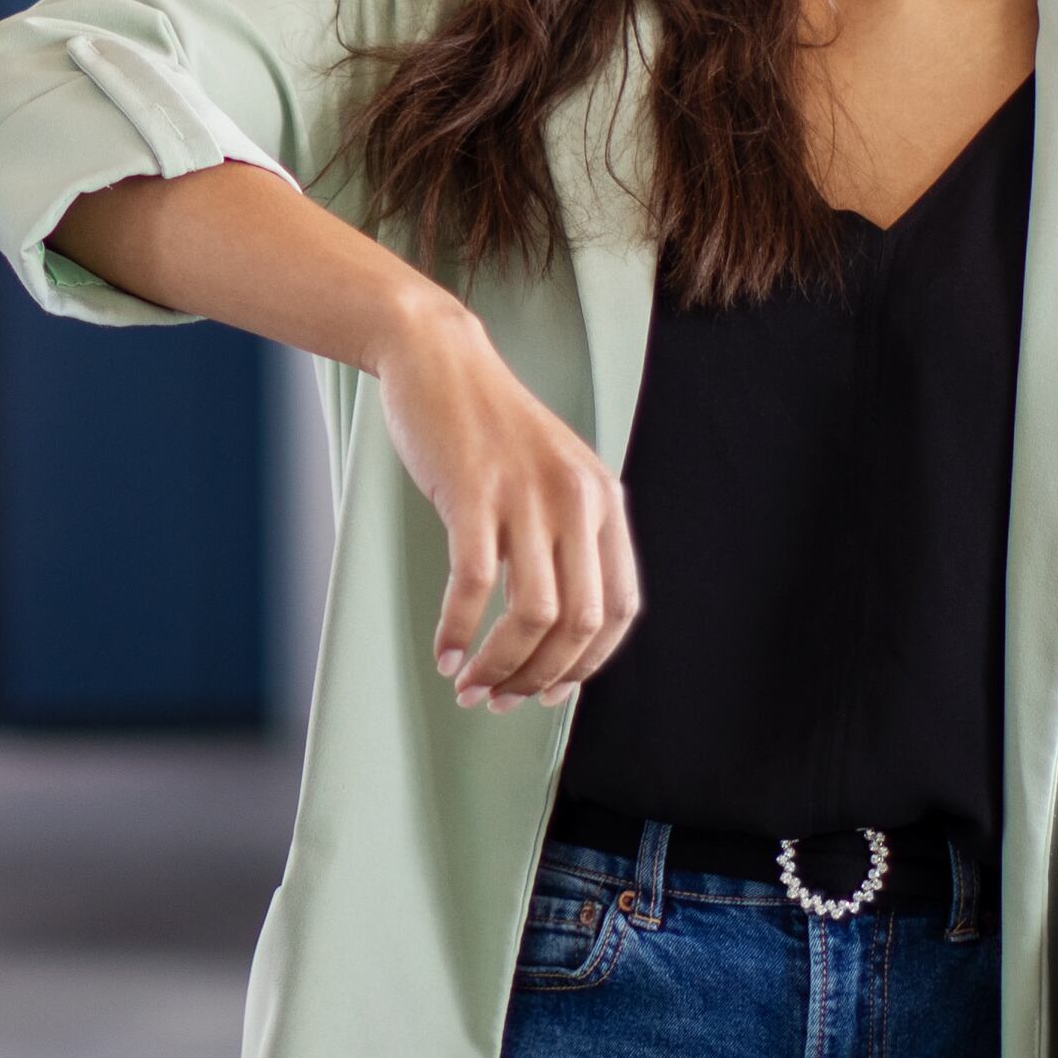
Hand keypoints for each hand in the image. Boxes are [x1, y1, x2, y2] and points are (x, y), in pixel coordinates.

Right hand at [369, 293, 641, 709]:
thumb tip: (557, 629)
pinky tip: (443, 652)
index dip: (586, 665)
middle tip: (499, 700)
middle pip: (578, 623)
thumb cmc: (488, 426)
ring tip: (468, 687)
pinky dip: (458, 631)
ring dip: (499, 666)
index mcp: (604, 501)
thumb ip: (567, 535)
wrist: (439, 357)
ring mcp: (526, 495)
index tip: (548, 692)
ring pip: (531, 614)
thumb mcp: (552, 475)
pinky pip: (474, 584)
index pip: (618, 610)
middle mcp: (576, 500)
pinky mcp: (473, 491)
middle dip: (539, 677)